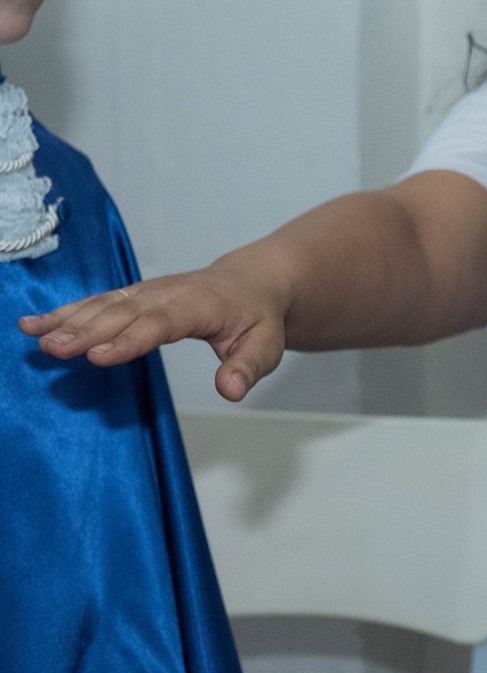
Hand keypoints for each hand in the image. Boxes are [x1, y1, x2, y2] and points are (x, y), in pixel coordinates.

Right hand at [18, 259, 290, 401]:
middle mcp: (169, 294)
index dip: (130, 339)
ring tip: (34, 335)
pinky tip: (35, 324)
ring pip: (105, 303)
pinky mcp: (133, 295)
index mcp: (201, 306)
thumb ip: (248, 367)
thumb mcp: (266, 345)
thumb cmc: (257, 317)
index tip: (98, 357)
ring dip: (69, 318)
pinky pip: (98, 301)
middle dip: (88, 330)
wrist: (251, 281)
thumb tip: (231, 391)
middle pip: (125, 312)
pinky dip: (66, 311)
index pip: (163, 323)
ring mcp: (148, 292)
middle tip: (53, 349)